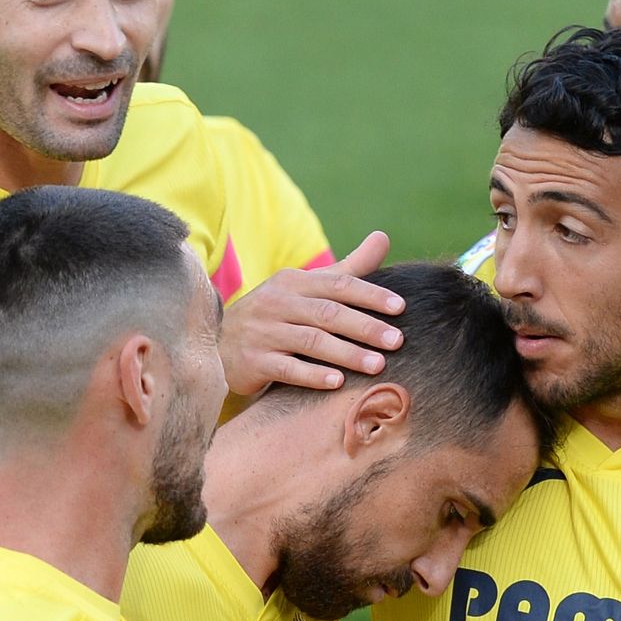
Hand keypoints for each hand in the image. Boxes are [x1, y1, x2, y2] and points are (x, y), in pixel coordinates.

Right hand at [218, 231, 404, 395]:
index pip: (338, 284)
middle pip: (328, 313)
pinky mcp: (253, 361)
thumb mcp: (306, 288)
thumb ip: (347, 269)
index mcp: (292, 282)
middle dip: (365, 327)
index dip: (370, 294)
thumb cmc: (276, 316)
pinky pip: (287, 368)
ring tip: (378, 365)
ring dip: (347, 353)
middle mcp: (276, 303)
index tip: (400, 307)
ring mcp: (262, 332)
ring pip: (311, 341)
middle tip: (397, 341)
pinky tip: (338, 383)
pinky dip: (313, 375)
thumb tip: (383, 237)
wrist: (220, 344)